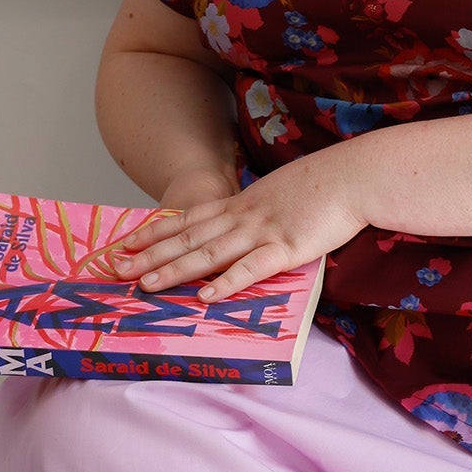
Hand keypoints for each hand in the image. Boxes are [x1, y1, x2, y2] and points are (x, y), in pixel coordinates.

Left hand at [117, 152, 366, 300]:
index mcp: (244, 202)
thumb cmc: (327, 184)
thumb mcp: (284, 192)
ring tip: (146, 285)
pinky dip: (227, 283)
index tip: (127, 242)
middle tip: (116, 269)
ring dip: (176, 270)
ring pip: (210, 253)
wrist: (355, 175)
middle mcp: (245, 216)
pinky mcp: (287, 247)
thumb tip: (251, 223)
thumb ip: (264, 208)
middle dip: (151, 255)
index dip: (156, 232)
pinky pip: (252, 268)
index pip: (190, 218)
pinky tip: (206, 296)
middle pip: (190, 238)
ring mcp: (263, 231)